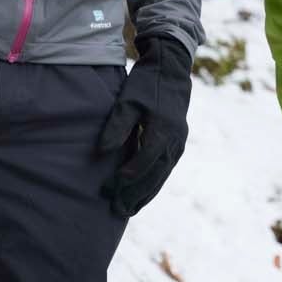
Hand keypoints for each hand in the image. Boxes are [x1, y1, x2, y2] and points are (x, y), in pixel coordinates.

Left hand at [98, 36, 193, 217]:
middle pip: (155, 175)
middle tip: (116, 210)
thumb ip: (116, 126)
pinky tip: (140, 196)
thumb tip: (102, 151)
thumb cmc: (145, 84)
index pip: (145, 161)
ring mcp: (179, 144)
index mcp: (163, 130)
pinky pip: (165, 171)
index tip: (109, 188)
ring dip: (144, 195)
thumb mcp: (127, 101)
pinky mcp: (178, 144)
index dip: (127, 178)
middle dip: (135, 194)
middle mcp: (175, 141)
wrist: (171, 70)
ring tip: (126, 211)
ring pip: (162, 176)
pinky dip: (153, 186)